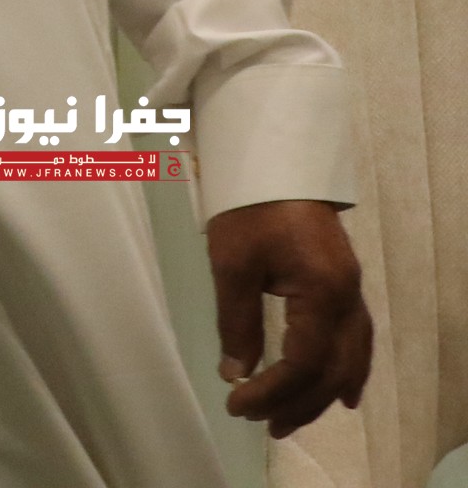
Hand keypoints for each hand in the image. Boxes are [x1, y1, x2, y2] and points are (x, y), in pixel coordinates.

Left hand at [208, 198, 370, 436]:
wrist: (276, 162)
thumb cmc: (249, 207)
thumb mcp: (232, 263)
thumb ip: (236, 321)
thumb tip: (236, 372)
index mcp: (323, 292)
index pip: (304, 362)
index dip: (273, 391)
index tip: (237, 404)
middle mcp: (347, 299)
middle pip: (334, 369)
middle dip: (299, 403)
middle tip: (263, 426)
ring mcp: (352, 292)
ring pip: (351, 360)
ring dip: (322, 394)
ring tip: (291, 420)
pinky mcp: (345, 286)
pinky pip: (356, 342)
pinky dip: (346, 371)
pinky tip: (338, 392)